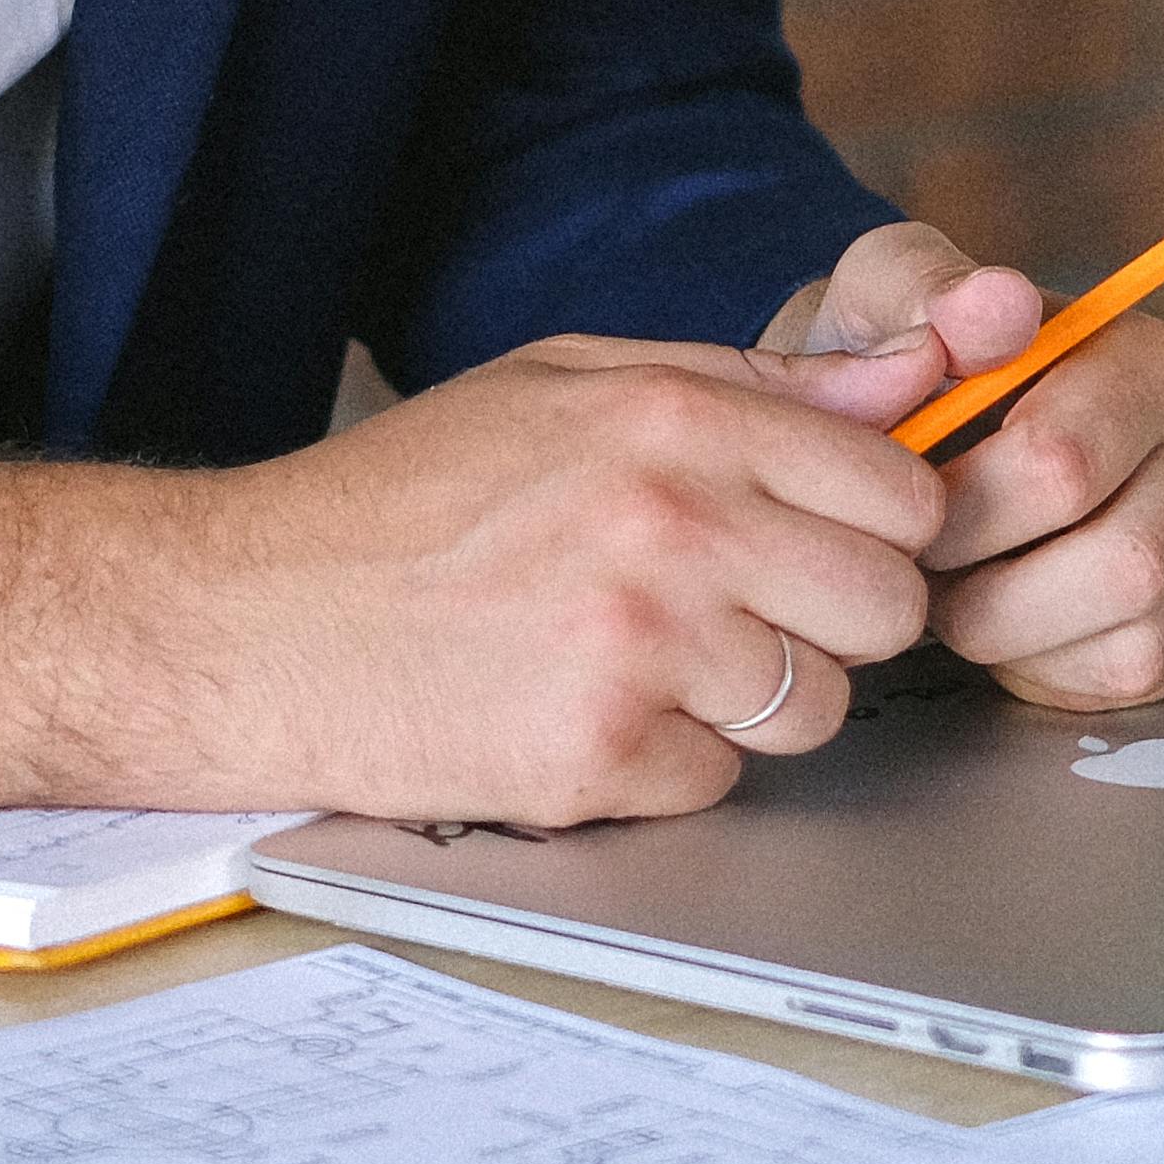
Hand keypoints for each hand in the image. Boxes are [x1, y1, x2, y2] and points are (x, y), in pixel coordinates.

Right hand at [0, 336, 947, 829]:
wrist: (248, 619)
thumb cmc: (404, 500)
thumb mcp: (568, 385)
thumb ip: (752, 385)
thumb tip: (915, 380)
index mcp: (673, 415)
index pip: (901, 489)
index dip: (874, 526)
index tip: (823, 541)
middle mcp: (672, 523)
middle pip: (886, 606)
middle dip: (829, 620)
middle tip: (740, 614)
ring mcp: (638, 647)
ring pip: (818, 708)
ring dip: (750, 702)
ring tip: (641, 662)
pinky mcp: (596, 758)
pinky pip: (720, 783)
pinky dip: (665, 766)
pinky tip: (581, 714)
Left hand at [765, 221, 1163, 712]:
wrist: (931, 444)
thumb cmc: (913, 374)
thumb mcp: (889, 300)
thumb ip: (923, 289)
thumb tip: (994, 304)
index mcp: (1143, 357)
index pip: (1063, 459)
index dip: (959, 509)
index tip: (903, 504)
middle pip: (1119, 559)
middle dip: (988, 581)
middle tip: (923, 563)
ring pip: (1133, 631)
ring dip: (1013, 629)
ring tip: (956, 589)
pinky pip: (1133, 673)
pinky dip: (1046, 664)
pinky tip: (1007, 616)